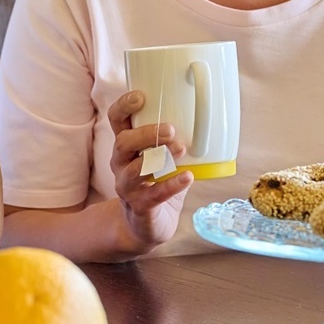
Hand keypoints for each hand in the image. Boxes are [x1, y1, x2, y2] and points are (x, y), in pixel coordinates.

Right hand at [107, 90, 192, 254]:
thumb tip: (206, 116)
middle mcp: (121, 164)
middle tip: (170, 129)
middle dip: (146, 133)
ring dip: (159, 157)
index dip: (124, 106)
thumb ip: (175, 140)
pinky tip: (187, 177)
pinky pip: (154, 194)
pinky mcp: (140, 206)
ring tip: (181, 149)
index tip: (141, 97)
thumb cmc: (156, 184)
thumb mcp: (162, 158)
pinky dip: (171, 185)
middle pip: (123, 143)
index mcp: (126, 147)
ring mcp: (127, 187)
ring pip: (135, 169)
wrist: (144, 227)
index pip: (117, 120)